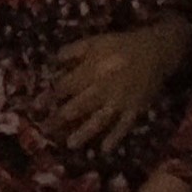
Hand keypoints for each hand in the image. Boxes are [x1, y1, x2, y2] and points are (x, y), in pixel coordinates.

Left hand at [49, 20, 191, 150]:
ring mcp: (120, 101)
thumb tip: (53, 62)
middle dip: (59, 119)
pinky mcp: (135, 108)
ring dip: (84, 133)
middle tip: (45, 131)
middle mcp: (103, 88)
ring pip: (99, 120)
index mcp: (91, 71)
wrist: (156, 50)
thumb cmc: (121, 45)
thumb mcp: (95, 41)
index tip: (35, 107)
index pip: (64, 87)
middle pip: (77, 107)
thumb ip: (73, 51)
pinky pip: (124, 126)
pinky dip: (115, 138)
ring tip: (70, 144)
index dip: (48, 97)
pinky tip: (105, 150)